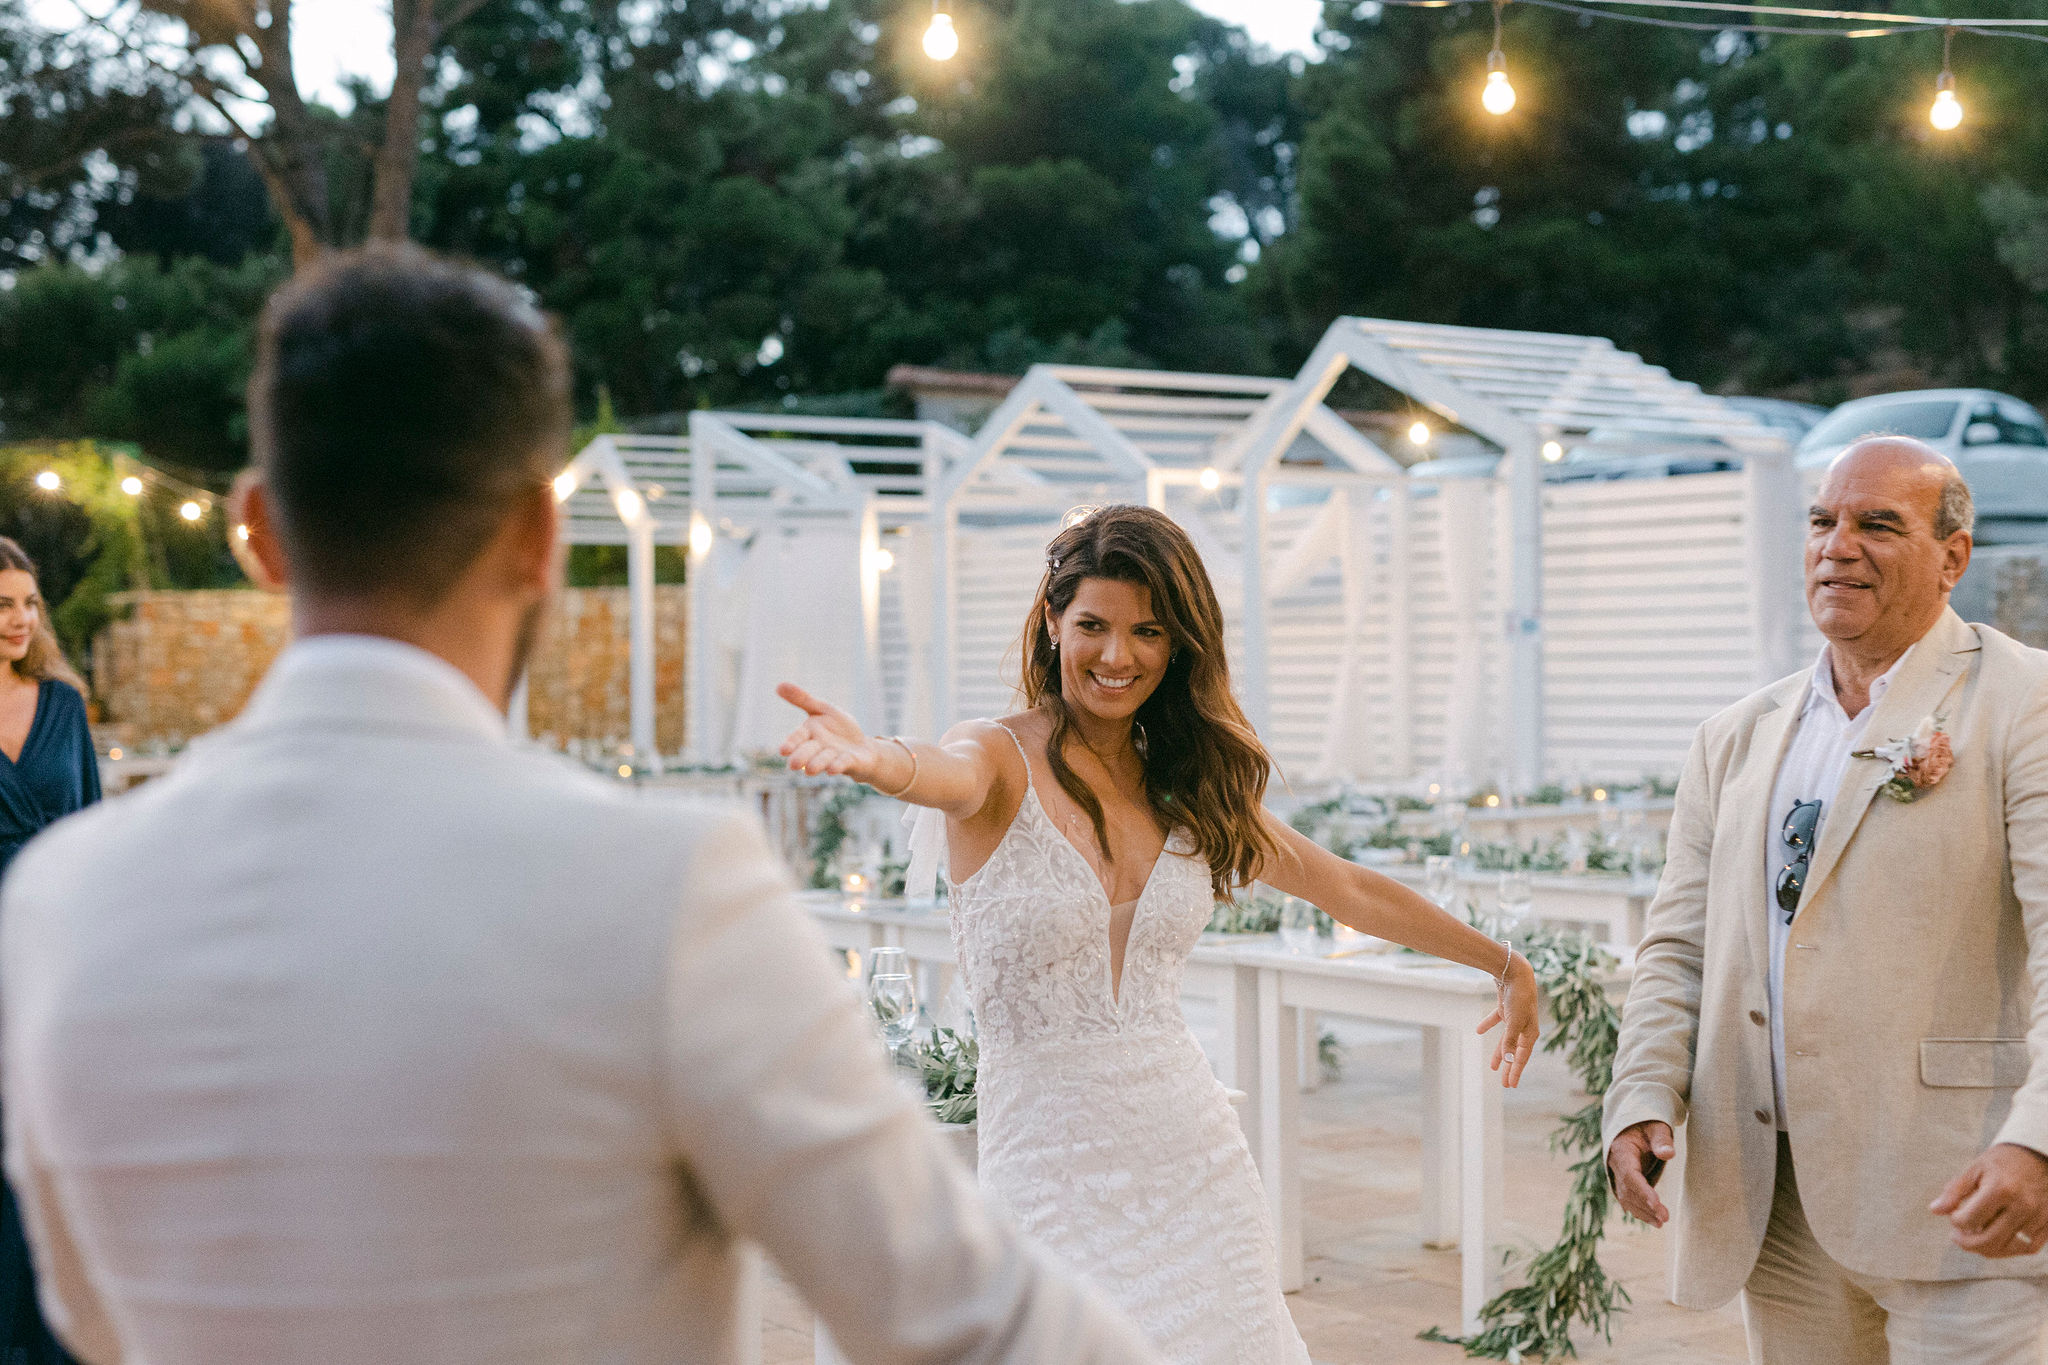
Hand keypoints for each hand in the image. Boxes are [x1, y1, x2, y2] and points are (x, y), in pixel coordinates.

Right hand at [776, 683, 889, 782]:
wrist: (863, 746)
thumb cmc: (839, 728)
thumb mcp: (822, 709)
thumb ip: (803, 699)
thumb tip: (778, 685)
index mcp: (810, 734)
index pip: (797, 738)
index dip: (791, 744)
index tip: (783, 750)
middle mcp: (819, 748)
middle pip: (807, 752)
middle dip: (802, 757)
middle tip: (794, 765)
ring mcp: (834, 757)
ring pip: (823, 761)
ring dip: (818, 763)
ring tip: (811, 770)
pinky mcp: (850, 763)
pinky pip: (843, 764)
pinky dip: (838, 766)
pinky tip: (832, 769)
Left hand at [1476, 953, 1539, 1088]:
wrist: (1515, 972)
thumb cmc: (1518, 998)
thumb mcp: (1514, 1022)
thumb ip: (1510, 1041)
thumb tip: (1510, 1059)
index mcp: (1530, 1033)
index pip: (1522, 1057)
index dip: (1516, 1072)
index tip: (1511, 1085)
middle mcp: (1524, 1027)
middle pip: (1515, 1052)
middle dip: (1509, 1067)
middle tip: (1504, 1083)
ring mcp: (1515, 1018)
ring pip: (1506, 1040)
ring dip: (1500, 1052)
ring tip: (1493, 1066)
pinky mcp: (1506, 1008)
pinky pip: (1496, 1020)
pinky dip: (1488, 1025)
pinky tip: (1479, 1031)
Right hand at [1606, 1120, 1674, 1226]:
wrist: (1633, 1126)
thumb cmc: (1647, 1125)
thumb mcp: (1657, 1127)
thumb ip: (1662, 1140)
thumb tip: (1669, 1154)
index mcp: (1621, 1150)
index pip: (1629, 1175)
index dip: (1642, 1190)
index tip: (1656, 1203)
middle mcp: (1615, 1165)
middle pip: (1627, 1190)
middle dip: (1644, 1205)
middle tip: (1665, 1218)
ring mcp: (1617, 1174)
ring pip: (1626, 1198)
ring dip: (1642, 1212)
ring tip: (1661, 1223)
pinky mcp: (1623, 1181)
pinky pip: (1628, 1198)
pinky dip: (1639, 1210)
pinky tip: (1652, 1220)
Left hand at [1931, 1143, 2047, 1257]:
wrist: (2036, 1157)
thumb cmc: (2000, 1163)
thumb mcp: (1974, 1170)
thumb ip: (1954, 1191)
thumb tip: (1935, 1210)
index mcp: (2000, 1189)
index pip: (1969, 1220)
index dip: (1955, 1221)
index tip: (1954, 1214)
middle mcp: (2022, 1205)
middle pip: (1989, 1240)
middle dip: (1967, 1243)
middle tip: (1957, 1237)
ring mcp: (2038, 1217)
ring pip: (2008, 1248)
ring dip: (1987, 1249)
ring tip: (1975, 1237)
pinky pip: (2029, 1248)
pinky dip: (2009, 1249)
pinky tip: (1997, 1240)